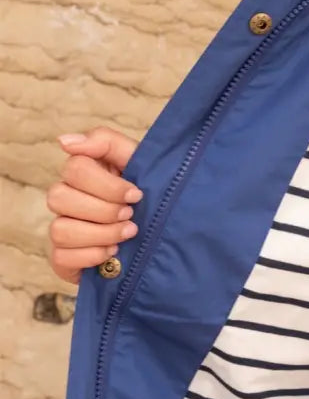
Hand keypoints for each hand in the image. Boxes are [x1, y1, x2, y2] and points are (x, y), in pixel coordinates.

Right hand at [46, 128, 141, 284]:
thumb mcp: (138, 160)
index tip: (135, 194)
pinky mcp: (62, 257)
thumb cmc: (149, 191)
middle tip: (130, 214)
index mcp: (85, 170)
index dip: (108, 184)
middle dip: (104, 209)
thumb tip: (65, 141)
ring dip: (101, 234)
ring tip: (128, 233)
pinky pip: (61, 257)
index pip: (75, 167)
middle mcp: (66, 197)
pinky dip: (92, 256)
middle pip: (59, 197)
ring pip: (60, 229)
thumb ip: (107, 142)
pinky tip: (113, 252)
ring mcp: (62, 227)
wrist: (160, 233)